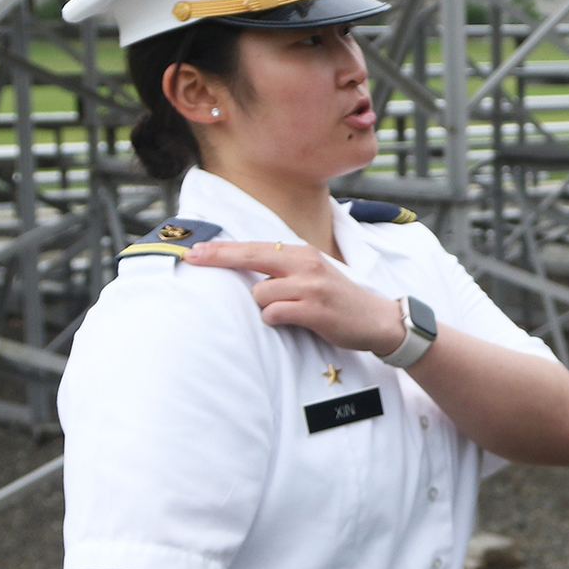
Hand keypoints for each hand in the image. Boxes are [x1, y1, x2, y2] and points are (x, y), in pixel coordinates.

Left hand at [184, 241, 405, 354]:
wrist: (377, 320)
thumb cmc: (337, 300)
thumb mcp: (312, 274)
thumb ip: (283, 268)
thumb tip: (243, 266)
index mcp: (302, 252)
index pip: (254, 247)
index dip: (222, 249)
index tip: (194, 250)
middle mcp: (306, 264)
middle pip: (251, 256)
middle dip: (218, 257)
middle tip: (192, 258)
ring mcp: (311, 286)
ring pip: (260, 293)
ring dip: (264, 306)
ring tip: (286, 312)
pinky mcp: (315, 310)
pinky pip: (274, 314)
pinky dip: (275, 319)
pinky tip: (292, 321)